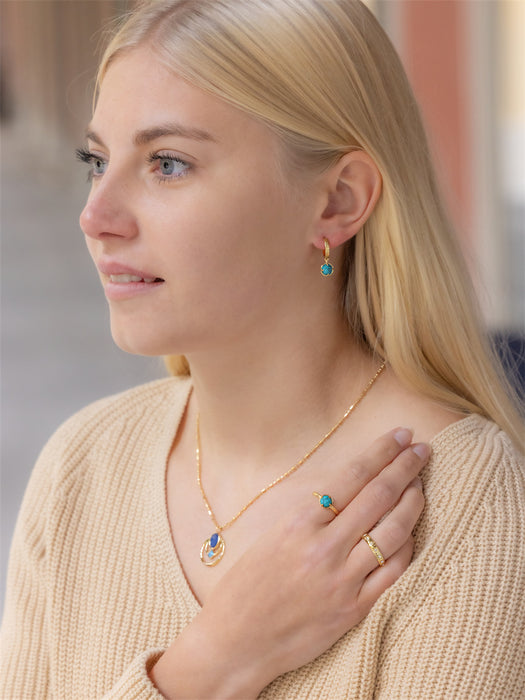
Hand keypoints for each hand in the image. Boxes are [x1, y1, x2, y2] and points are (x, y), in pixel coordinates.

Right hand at [151, 428, 426, 698]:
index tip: (400, 435)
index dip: (381, 452)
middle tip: (421, 450)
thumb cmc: (248, 583)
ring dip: (413, 503)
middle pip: (379, 496)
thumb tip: (350, 488)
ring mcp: (343, 580)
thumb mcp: (273, 535)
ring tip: (420, 486)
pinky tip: (412, 532)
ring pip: (394, 532)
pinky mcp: (356, 609)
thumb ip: (312, 514)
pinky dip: (408, 547)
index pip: (352, 476)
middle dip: (405, 467)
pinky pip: (395, 572)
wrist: (237, 640)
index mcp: (300, 523)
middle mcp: (325, 547)